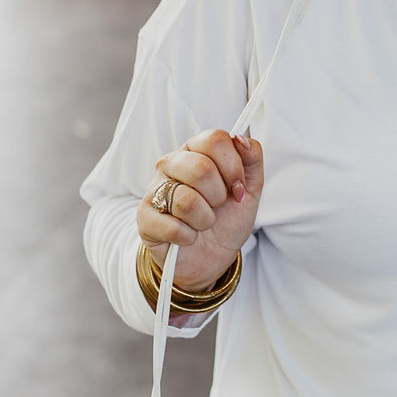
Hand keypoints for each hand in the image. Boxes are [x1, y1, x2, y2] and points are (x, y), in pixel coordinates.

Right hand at [137, 129, 263, 291]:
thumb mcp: (250, 190)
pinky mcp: (145, 217)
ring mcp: (154, 189)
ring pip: (187, 200)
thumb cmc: (227, 219)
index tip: (238, 187)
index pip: (214, 139)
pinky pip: (172, 227)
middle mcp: (171, 163)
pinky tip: (188, 236)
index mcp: (196, 150)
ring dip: (205, 220)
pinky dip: (188, 237)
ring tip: (203, 223)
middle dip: (219, 196)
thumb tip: (242, 139)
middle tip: (218, 206)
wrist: (211, 257)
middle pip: (200, 168)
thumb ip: (252, 160)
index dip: (233, 166)